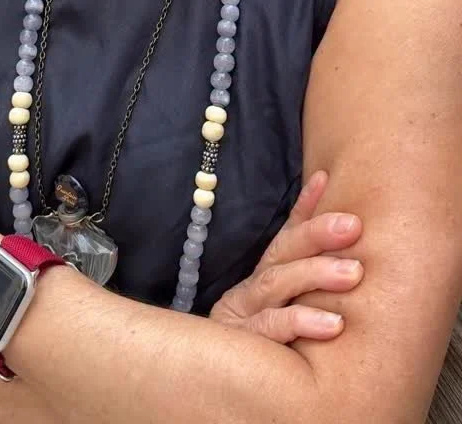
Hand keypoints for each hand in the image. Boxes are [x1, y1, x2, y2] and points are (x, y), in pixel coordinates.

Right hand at [209, 170, 362, 342]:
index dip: (305, 211)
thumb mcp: (278, 302)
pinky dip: (301, 323)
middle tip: (353, 226)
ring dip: (315, 275)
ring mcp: (241, 317)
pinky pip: (272, 330)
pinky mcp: (241, 344)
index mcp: (259, 280)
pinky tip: (333, 324)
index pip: (284, 238)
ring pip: (276, 286)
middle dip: (317, 237)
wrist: (206, 379)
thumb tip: (321, 197)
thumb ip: (298, 260)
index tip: (325, 180)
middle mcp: (247, 293)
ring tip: (353, 273)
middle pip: (282, 256)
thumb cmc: (255, 345)